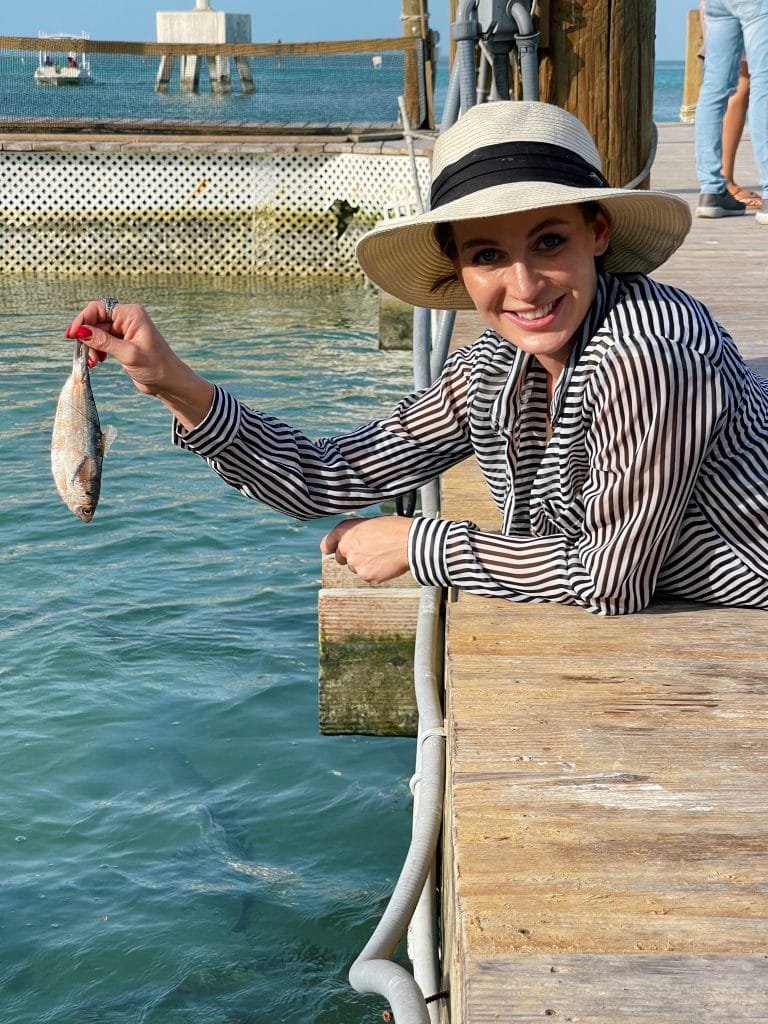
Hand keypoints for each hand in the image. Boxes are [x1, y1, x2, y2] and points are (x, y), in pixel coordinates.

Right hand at [65, 300, 213, 429]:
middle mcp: (127, 319)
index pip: (99, 308)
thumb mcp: (128, 354)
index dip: (83, 320)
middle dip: (88, 338)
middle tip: (86, 355)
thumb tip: (80, 331)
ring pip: (96, 333)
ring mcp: (124, 331)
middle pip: (96, 321)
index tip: (72, 335)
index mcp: (132, 315)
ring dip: (91, 347)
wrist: (169, 383)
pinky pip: (102, 342)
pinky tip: (97, 362)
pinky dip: (96, 351)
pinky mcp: (122, 343)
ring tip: (94, 362)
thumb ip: (104, 342)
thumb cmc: (156, 367)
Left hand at [320, 516, 411, 583]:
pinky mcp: (366, 576)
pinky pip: (368, 576)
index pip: (326, 544)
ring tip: (382, 554)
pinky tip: (386, 563)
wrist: (410, 542)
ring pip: (356, 568)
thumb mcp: (370, 524)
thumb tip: (353, 542)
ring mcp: (355, 564)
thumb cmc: (394, 529)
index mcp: (345, 531)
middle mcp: (346, 548)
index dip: (330, 548)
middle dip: (351, 557)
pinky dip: (376, 572)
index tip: (331, 550)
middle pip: (341, 559)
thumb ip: (356, 534)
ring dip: (365, 564)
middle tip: (369, 551)